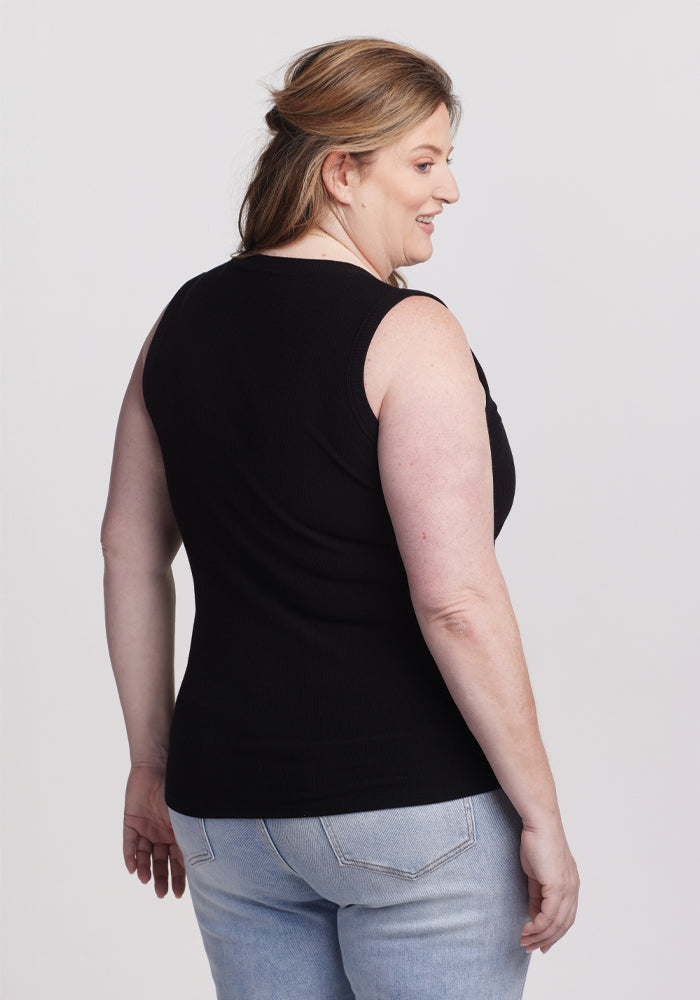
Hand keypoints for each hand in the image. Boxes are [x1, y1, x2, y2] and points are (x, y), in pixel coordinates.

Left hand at [123, 764, 185, 897]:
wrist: (158, 764)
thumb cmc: (178, 788)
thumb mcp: (186, 816)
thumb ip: (191, 835)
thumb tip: (205, 860)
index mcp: (178, 832)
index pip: (179, 860)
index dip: (180, 877)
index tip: (180, 894)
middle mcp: (162, 833)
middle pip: (161, 861)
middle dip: (162, 878)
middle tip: (162, 894)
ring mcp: (146, 827)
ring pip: (145, 854)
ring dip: (146, 868)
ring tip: (146, 881)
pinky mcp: (131, 820)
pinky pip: (129, 842)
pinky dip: (130, 855)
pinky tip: (132, 868)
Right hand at [519, 821, 578, 953]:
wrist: (540, 823)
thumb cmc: (537, 843)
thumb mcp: (536, 874)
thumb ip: (538, 895)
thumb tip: (535, 915)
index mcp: (571, 885)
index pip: (567, 918)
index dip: (555, 934)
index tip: (541, 944)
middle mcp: (573, 889)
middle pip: (564, 925)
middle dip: (547, 940)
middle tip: (530, 948)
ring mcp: (567, 888)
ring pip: (557, 923)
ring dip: (540, 936)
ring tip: (524, 941)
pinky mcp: (557, 886)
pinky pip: (549, 915)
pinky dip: (538, 926)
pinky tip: (527, 928)